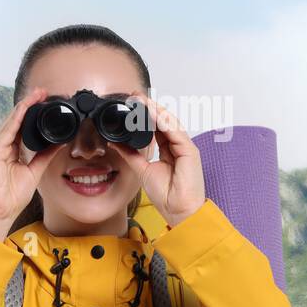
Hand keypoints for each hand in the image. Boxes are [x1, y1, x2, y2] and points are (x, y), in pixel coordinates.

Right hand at [0, 86, 61, 240]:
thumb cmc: (11, 197)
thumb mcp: (34, 172)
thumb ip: (44, 156)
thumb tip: (60, 143)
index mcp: (10, 152)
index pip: (22, 127)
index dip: (33, 114)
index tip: (47, 103)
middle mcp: (1, 147)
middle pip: (16, 120)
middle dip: (29, 105)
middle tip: (44, 92)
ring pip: (11, 121)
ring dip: (24, 106)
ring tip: (37, 94)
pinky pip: (6, 131)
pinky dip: (16, 118)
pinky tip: (25, 107)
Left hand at [109, 95, 205, 227]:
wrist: (179, 210)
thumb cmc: (167, 195)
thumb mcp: (142, 170)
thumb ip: (131, 155)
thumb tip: (116, 144)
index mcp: (168, 149)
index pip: (156, 127)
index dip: (145, 115)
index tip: (132, 104)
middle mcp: (177, 145)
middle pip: (164, 121)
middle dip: (150, 107)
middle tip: (135, 96)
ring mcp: (185, 147)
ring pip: (170, 123)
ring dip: (156, 110)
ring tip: (142, 100)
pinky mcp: (190, 151)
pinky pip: (176, 132)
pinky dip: (165, 121)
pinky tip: (155, 113)